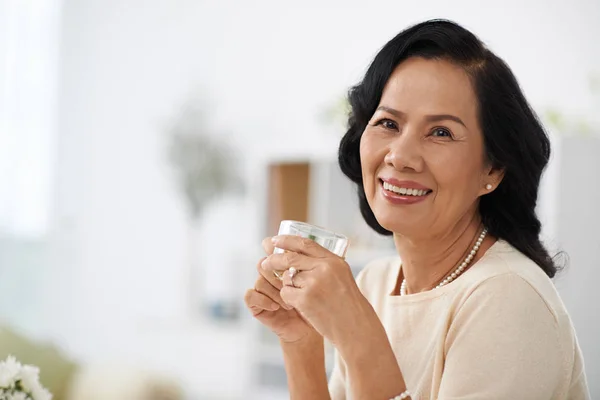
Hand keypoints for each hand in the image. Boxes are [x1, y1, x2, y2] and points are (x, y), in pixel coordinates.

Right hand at [244, 237, 318, 343]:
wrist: (312, 330)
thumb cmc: (319, 305)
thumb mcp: (319, 281)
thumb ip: (313, 264)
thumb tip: (309, 251)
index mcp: (285, 266)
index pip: (274, 249)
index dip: (276, 247)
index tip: (286, 251)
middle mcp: (272, 275)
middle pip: (265, 262)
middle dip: (279, 272)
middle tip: (293, 284)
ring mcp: (263, 290)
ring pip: (260, 279)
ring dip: (275, 290)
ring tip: (290, 304)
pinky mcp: (256, 305)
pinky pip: (250, 294)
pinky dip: (263, 300)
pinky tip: (276, 307)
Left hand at [260, 235, 374, 345]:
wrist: (355, 327)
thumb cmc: (348, 305)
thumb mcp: (341, 277)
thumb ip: (324, 265)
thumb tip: (298, 257)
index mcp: (334, 261)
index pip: (306, 244)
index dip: (287, 240)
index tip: (275, 240)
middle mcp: (324, 268)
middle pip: (290, 258)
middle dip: (274, 260)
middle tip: (265, 262)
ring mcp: (314, 283)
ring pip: (287, 278)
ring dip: (289, 287)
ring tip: (302, 297)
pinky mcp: (305, 298)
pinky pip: (286, 293)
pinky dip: (288, 300)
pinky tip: (300, 306)